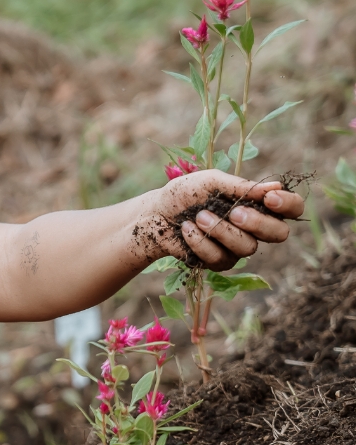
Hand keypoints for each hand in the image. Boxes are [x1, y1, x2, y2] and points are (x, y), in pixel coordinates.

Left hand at [143, 170, 303, 270]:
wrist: (153, 215)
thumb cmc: (183, 194)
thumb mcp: (210, 182)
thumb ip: (239, 186)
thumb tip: (274, 186)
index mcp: (256, 204)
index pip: (291, 209)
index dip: (288, 205)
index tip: (270, 198)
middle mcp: (252, 227)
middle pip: (279, 234)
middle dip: (258, 223)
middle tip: (235, 212)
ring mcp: (236, 247)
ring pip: (247, 248)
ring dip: (220, 230)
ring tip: (198, 216)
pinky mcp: (218, 262)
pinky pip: (221, 258)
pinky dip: (201, 242)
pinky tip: (187, 230)